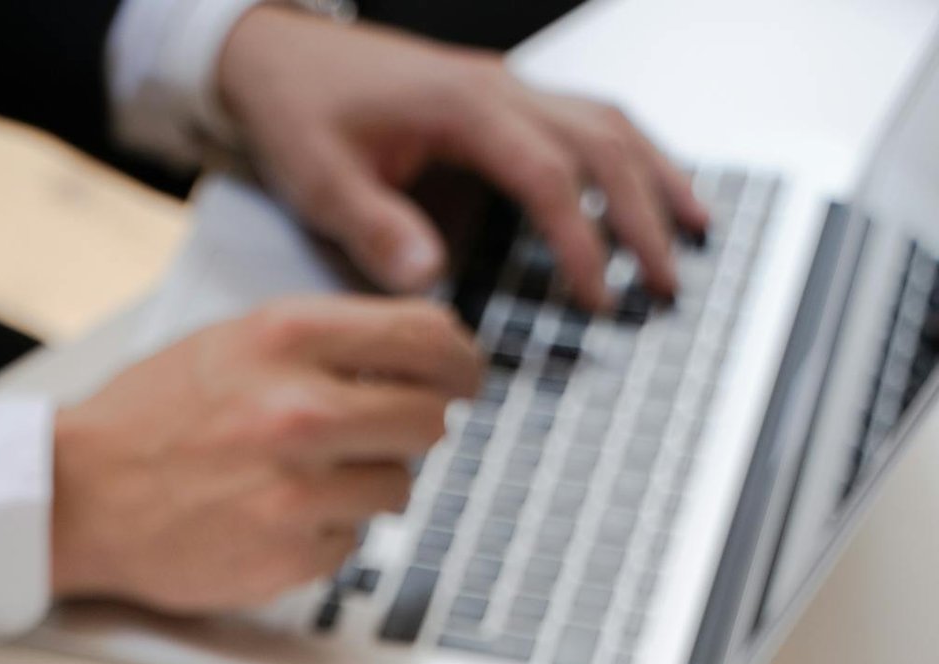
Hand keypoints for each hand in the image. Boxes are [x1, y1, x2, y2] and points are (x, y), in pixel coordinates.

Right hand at [52, 294, 480, 611]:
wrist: (78, 495)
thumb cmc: (150, 420)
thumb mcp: (234, 343)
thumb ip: (324, 344)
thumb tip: (417, 358)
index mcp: (288, 338)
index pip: (426, 337)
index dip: (459, 360)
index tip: (465, 376)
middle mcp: (300, 409)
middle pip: (429, 420)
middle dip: (416, 428)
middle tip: (390, 435)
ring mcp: (298, 489)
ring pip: (395, 488)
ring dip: (365, 487)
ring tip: (302, 480)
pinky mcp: (290, 554)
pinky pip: (350, 543)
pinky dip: (323, 535)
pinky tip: (271, 519)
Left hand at [215, 10, 707, 310]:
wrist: (277, 54)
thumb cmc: (296, 109)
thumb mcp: (318, 179)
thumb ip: (374, 229)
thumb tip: (429, 276)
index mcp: (463, 107)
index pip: (548, 177)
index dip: (581, 242)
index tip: (600, 300)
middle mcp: (500, 89)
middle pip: (602, 144)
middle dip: (644, 216)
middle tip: (668, 283)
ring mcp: (507, 89)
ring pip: (607, 122)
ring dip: (656, 176)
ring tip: (696, 231)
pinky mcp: (502, 101)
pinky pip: (584, 121)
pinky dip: (628, 156)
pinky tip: (650, 188)